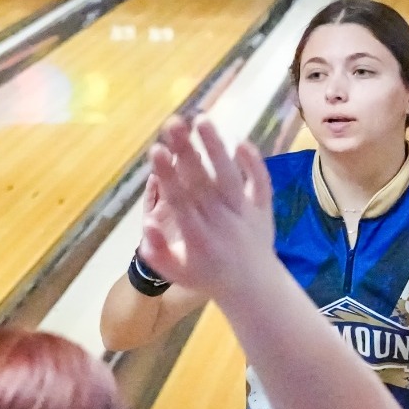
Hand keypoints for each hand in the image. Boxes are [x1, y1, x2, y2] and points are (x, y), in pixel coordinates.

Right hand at [138, 116, 275, 296]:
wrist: (254, 288)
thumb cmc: (207, 277)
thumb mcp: (177, 272)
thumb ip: (157, 251)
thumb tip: (146, 224)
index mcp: (197, 236)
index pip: (180, 200)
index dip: (168, 175)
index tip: (156, 150)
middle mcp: (221, 221)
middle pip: (201, 181)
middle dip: (186, 151)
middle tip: (172, 123)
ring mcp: (244, 214)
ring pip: (229, 177)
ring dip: (216, 148)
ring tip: (201, 120)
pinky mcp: (262, 210)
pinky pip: (261, 184)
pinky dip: (253, 164)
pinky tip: (241, 142)